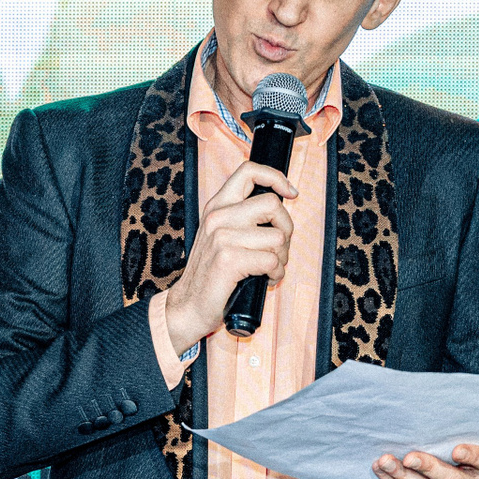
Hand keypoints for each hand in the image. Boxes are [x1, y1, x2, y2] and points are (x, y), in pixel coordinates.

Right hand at [162, 162, 296, 354]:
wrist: (187, 306)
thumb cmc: (211, 275)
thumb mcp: (220, 236)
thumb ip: (242, 218)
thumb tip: (279, 207)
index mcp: (217, 206)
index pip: (249, 171)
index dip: (276, 178)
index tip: (290, 193)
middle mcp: (218, 217)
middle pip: (272, 204)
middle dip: (286, 229)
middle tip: (278, 248)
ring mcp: (222, 237)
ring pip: (277, 237)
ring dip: (281, 258)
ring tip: (269, 268)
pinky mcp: (228, 259)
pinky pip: (271, 260)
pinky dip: (275, 273)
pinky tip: (265, 279)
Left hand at [374, 443, 478, 478]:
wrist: (460, 476)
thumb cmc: (457, 447)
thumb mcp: (464, 438)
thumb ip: (452, 433)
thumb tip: (428, 416)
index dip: (471, 455)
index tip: (456, 449)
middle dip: (426, 468)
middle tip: (407, 457)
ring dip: (403, 478)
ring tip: (384, 462)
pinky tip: (382, 473)